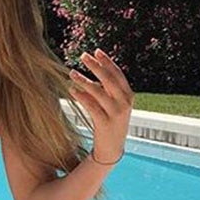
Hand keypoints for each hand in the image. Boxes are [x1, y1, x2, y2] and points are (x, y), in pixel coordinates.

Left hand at [69, 49, 132, 163]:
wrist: (112, 149)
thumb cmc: (110, 124)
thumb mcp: (113, 105)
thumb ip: (108, 90)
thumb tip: (96, 71)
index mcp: (128, 96)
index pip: (118, 74)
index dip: (107, 62)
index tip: (96, 51)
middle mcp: (124, 103)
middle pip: (109, 80)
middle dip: (96, 66)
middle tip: (83, 55)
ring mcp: (116, 114)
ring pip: (99, 92)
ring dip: (84, 80)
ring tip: (71, 73)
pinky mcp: (105, 123)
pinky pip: (92, 107)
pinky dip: (82, 97)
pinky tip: (72, 90)